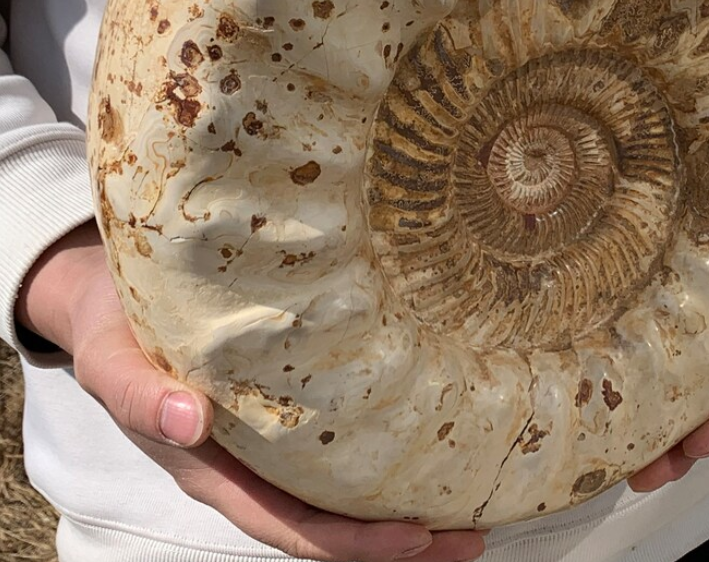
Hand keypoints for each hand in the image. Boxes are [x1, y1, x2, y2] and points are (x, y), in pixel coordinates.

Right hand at [16, 222, 485, 561]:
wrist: (110, 295)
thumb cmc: (113, 329)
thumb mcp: (113, 362)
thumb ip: (141, 396)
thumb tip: (188, 423)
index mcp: (213, 468)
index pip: (290, 525)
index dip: (352, 541)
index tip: (416, 536)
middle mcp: (251, 462)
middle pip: (331, 520)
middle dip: (400, 538)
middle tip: (473, 532)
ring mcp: (270, 435)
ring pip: (342, 485)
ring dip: (402, 500)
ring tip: (470, 494)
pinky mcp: (287, 396)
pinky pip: (339, 435)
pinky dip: (386, 445)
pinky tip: (429, 427)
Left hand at [628, 96, 708, 490]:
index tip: (700, 447)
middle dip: (687, 433)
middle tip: (642, 471)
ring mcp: (707, 286)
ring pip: (685, 357)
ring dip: (657, 405)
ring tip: (614, 448)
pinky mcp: (673, 259)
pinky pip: (656, 307)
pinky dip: (635, 342)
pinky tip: (601, 367)